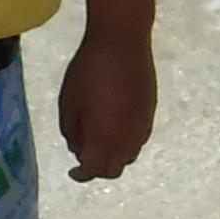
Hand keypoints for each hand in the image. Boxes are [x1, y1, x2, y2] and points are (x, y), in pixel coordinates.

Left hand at [58, 28, 157, 181]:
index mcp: (103, 139)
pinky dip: (126, 143)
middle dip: (99, 170)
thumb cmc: (88, 71)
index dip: (81, 175)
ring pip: (129, 156)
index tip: (73, 172)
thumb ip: (72, 132)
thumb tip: (79, 150)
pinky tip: (117, 127)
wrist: (122, 43)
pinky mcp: (150, 114)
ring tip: (101, 143)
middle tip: (86, 159)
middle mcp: (126, 140)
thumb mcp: (69, 103)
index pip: (94, 170)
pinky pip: (138, 140)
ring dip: (114, 157)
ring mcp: (142, 127)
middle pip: (114, 169)